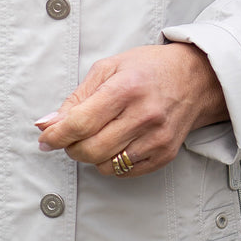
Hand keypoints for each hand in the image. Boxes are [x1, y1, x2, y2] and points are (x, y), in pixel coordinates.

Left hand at [35, 43, 226, 177]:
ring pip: (105, 165)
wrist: (195, 79)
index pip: (80, 123)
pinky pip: (125, 171)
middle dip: (70, 148)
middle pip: (90, 149)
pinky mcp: (165, 154)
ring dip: (91, 156)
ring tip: (96, 137)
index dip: (55, 135)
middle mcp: (144, 115)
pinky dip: (111, 162)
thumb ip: (76, 98)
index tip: (45, 139)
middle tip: (70, 138)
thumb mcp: (108, 69)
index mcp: (126, 88)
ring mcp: (157, 138)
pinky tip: (115, 144)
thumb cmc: (148, 69)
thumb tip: (46, 123)